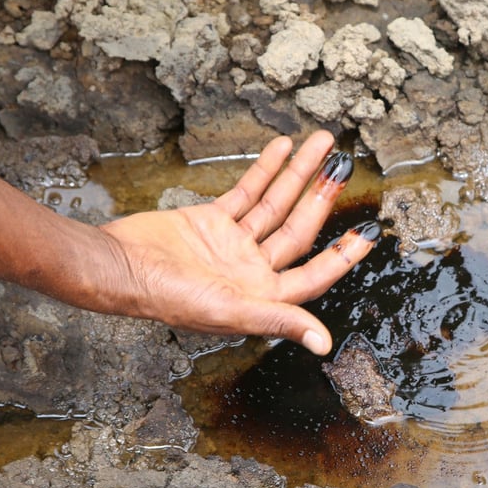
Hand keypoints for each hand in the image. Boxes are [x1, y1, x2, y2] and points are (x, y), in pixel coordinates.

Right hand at [97, 131, 377, 354]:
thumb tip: (323, 344)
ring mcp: (233, 243)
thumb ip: (279, 320)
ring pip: (275, 204)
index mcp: (262, 296)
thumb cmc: (167, 298)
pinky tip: (283, 149)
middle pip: (299, 229)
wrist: (117, 266)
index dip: (344, 255)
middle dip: (322, 196)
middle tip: (344, 164)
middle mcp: (252, 270)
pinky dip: (264, 171)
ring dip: (298, 174)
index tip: (370, 231)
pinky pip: (246, 192)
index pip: (315, 274)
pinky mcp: (211, 221)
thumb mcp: (231, 310)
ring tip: (323, 144)